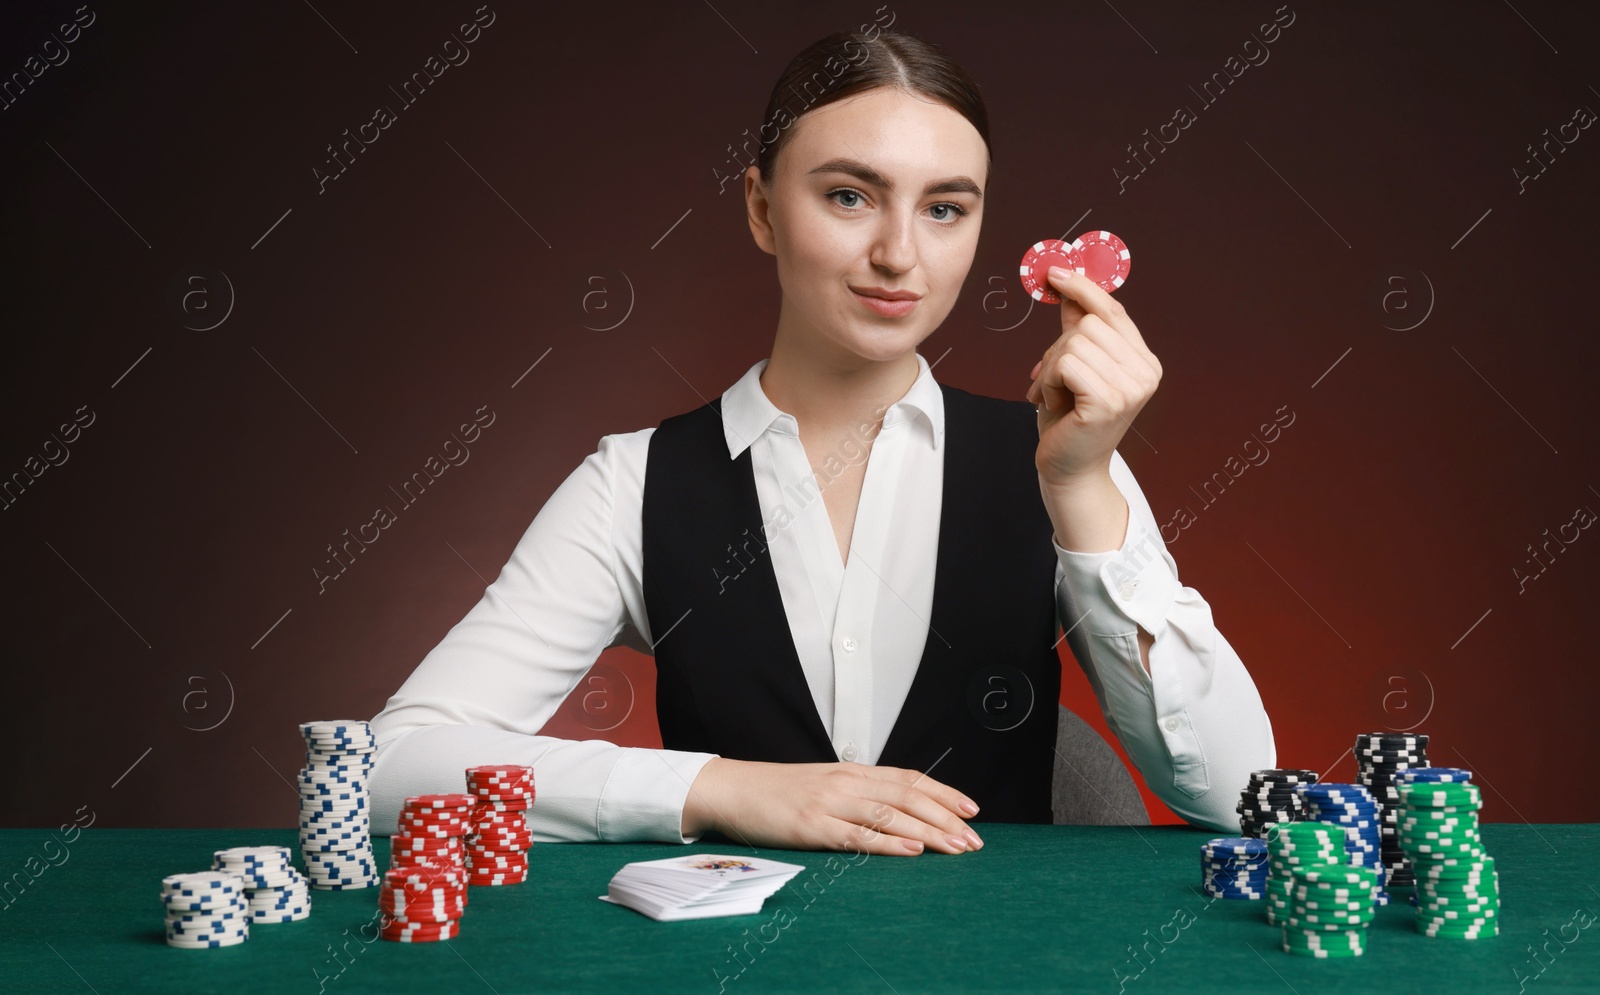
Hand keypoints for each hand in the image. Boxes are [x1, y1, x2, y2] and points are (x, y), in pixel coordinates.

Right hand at [680, 757, 983, 855]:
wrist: (733, 789)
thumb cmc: (778, 792)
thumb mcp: (824, 784)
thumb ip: (859, 794)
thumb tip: (897, 812)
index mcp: (852, 771)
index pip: (909, 778)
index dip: (944, 793)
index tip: (972, 810)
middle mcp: (846, 782)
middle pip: (909, 796)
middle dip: (946, 818)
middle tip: (974, 839)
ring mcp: (830, 803)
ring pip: (891, 815)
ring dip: (929, 832)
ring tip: (956, 847)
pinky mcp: (813, 826)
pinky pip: (858, 835)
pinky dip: (889, 843)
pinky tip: (912, 850)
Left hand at [1026, 267, 1161, 486]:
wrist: (1069, 470)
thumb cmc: (1070, 421)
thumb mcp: (1073, 369)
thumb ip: (1076, 330)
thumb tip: (1067, 288)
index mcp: (1144, 362)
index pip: (1113, 311)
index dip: (1084, 289)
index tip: (1055, 273)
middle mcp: (1146, 373)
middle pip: (1088, 323)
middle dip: (1057, 348)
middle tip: (1051, 380)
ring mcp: (1131, 388)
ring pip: (1073, 343)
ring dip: (1050, 369)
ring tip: (1053, 396)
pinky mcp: (1108, 402)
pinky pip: (1064, 364)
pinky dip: (1047, 382)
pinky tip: (1051, 404)